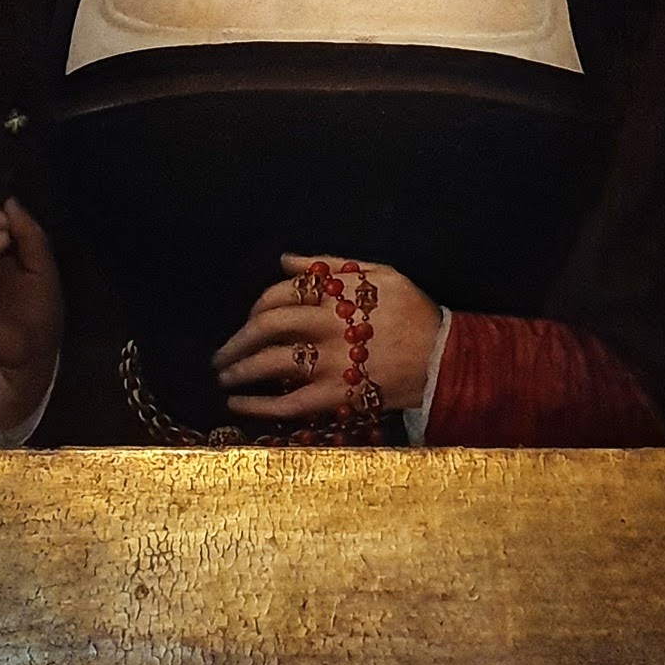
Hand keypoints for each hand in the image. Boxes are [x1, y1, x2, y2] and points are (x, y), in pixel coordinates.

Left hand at [212, 252, 442, 421]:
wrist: (444, 358)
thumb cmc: (412, 311)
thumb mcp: (379, 273)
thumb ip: (330, 266)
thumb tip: (285, 258)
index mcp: (338, 293)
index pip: (282, 293)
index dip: (257, 305)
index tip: (248, 318)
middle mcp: (329, 327)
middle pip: (268, 326)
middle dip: (237, 339)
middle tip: (219, 352)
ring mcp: (332, 364)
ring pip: (272, 364)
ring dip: (239, 370)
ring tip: (222, 376)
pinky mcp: (339, 397)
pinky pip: (290, 404)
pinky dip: (259, 405)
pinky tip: (238, 405)